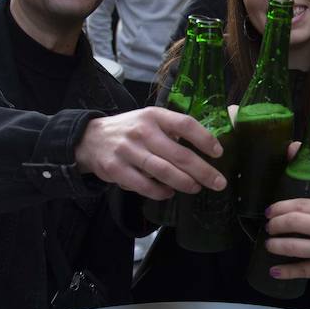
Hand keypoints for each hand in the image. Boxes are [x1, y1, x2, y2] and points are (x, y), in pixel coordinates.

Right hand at [75, 107, 226, 199]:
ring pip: (163, 172)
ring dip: (184, 183)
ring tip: (196, 188)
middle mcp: (142, 131)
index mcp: (154, 116)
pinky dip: (160, 192)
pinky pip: (144, 185)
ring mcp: (128, 150)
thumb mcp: (150, 120)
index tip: (219, 152)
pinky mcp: (116, 169)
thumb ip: (173, 130)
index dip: (204, 139)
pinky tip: (169, 192)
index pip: (184, 124)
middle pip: (179, 154)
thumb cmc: (130, 131)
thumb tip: (206, 148)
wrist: (90, 139)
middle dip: (203, 171)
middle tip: (218, 182)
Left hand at [263, 199, 309, 279]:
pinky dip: (286, 271)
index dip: (282, 206)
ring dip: (276, 245)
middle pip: (294, 222)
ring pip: (293, 246)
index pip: (302, 204)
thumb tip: (304, 215)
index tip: (271, 210)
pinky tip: (274, 271)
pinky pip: (302, 270)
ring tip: (269, 245)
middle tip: (269, 227)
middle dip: (276, 224)